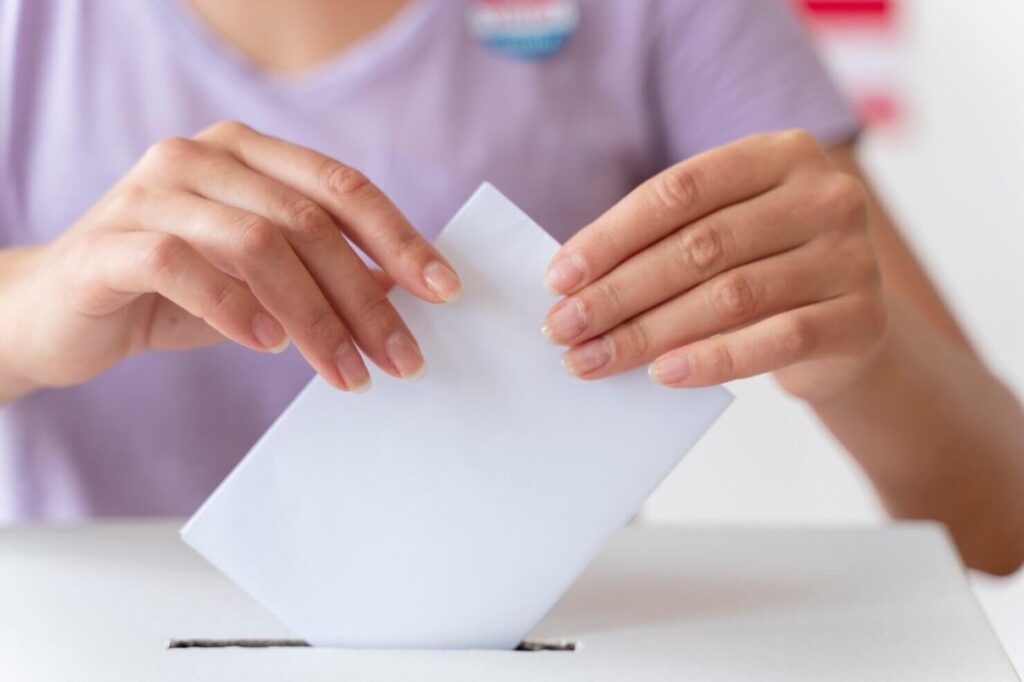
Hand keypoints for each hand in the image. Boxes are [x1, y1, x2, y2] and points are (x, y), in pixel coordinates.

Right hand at [0, 121, 460, 394]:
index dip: (398, 237)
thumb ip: (320, 271)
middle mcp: (200, 157)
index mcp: (246, 152)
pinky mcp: (109, 241)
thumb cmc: (172, 291)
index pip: (341, 186)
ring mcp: (150, 191)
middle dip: (365, 298)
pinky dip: (234, 308)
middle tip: (401, 359)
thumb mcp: (260, 279)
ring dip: (314, 318)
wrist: (59, 312)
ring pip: (256, 244)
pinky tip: (267, 346)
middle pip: (308, 222)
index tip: (443, 290)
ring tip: (345, 372)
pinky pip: (183, 265)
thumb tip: (401, 289)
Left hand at [541, 130, 886, 401]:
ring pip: (730, 296)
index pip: (680, 190)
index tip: (558, 278)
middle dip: (618, 292)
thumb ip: (665, 240)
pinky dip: (712, 360)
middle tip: (562, 327)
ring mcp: (851, 257)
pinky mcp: (862, 320)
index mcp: (780, 154)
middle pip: (699, 246)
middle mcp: (824, 195)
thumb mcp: (724, 234)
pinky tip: (662, 373)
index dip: (612, 235)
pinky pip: (775, 340)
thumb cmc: (764, 271)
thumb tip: (572, 283)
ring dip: (648, 332)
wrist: (848, 328)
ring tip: (593, 359)